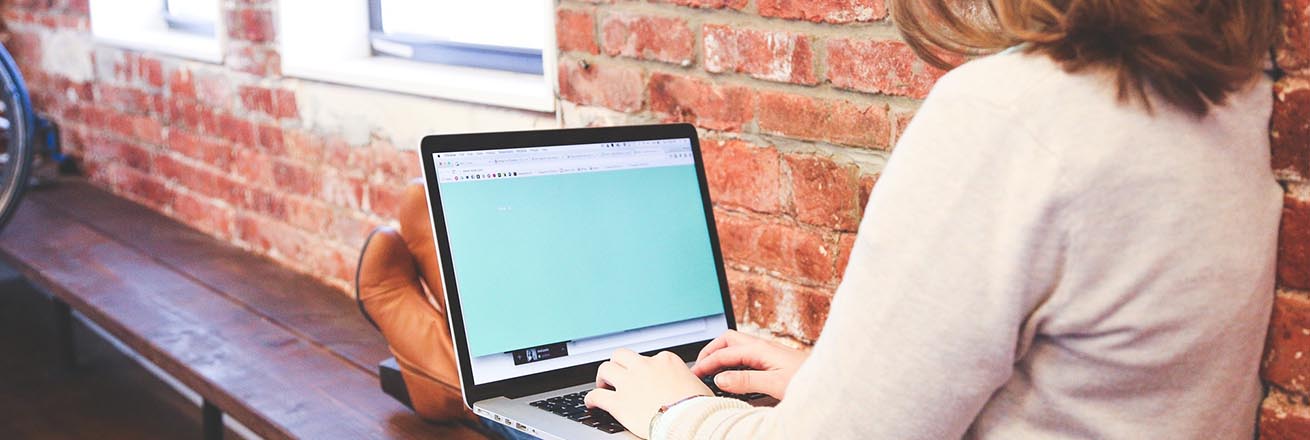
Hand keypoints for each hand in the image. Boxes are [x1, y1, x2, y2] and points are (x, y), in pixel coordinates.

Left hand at [585, 349, 711, 438]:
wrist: (690, 422)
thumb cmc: (699, 408)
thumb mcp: (697, 386)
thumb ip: (686, 380)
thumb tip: (688, 385)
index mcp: (665, 360)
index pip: (649, 357)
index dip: (643, 369)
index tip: (643, 377)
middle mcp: (645, 366)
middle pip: (621, 356)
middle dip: (617, 364)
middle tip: (616, 375)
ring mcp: (630, 383)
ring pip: (605, 369)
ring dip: (602, 377)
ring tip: (602, 386)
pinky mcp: (618, 402)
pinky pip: (596, 395)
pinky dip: (591, 399)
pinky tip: (591, 403)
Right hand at [690, 330, 808, 398]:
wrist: (830, 380)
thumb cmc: (808, 380)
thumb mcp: (774, 383)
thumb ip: (746, 380)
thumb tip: (720, 378)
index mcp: (760, 349)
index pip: (724, 352)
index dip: (707, 363)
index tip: (695, 374)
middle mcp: (763, 347)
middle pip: (728, 340)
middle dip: (711, 350)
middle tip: (700, 366)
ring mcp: (768, 353)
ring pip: (737, 347)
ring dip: (722, 355)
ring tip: (712, 369)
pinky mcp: (773, 361)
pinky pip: (746, 355)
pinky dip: (733, 362)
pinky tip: (734, 374)